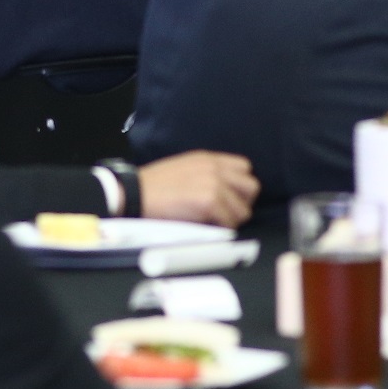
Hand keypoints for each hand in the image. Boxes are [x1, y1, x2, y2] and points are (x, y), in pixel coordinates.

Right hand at [137, 151, 258, 227]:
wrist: (136, 193)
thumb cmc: (154, 187)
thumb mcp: (185, 168)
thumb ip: (207, 174)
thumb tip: (225, 192)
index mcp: (208, 159)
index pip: (245, 167)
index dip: (239, 186)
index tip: (229, 198)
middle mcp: (215, 168)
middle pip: (251, 187)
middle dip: (241, 202)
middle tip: (225, 213)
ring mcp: (214, 184)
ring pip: (243, 209)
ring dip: (231, 219)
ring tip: (213, 222)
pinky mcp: (209, 201)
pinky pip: (230, 222)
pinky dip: (221, 229)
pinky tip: (206, 227)